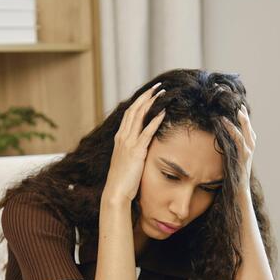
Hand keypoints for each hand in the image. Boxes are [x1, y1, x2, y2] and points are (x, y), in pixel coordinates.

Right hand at [102, 83, 166, 203]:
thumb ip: (134, 149)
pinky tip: (163, 113)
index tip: (149, 93)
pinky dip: (155, 121)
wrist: (116, 192)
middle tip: (157, 86)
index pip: (129, 113)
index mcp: (120, 138)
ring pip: (139, 117)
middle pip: (134, 110)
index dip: (139, 101)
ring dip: (151, 103)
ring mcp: (128, 143)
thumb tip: (144, 145)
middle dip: (146, 96)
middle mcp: (122, 137)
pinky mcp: (136, 152)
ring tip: (162, 93)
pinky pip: (146, 132)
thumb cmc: (123, 179)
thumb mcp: (127, 160)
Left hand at [223, 105, 255, 194]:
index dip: (245, 122)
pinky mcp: (244, 157)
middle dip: (245, 117)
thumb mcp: (231, 163)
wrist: (240, 192)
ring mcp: (249, 153)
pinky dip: (233, 131)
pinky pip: (239, 140)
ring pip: (247, 133)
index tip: (240, 111)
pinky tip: (227, 123)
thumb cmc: (234, 180)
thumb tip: (221, 145)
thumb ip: (230, 153)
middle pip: (250, 130)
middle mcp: (250, 150)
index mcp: (248, 151)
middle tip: (240, 105)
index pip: (249, 133)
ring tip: (237, 110)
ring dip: (242, 120)